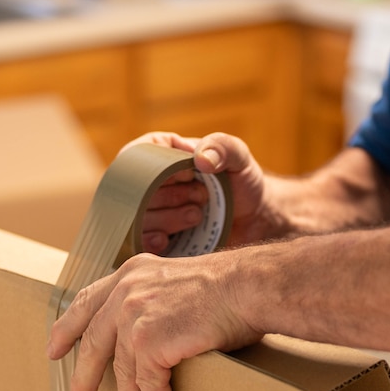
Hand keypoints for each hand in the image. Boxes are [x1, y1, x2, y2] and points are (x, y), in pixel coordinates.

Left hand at [47, 250, 261, 390]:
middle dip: (83, 380)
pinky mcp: (150, 342)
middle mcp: (125, 294)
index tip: (54, 349)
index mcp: (130, 274)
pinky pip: (149, 385)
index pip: (87, 301)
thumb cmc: (228, 286)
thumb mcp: (176, 280)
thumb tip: (154, 333)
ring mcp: (134, 318)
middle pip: (93, 344)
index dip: (67, 328)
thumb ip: (155, 299)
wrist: (249, 286)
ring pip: (123, 373)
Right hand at [123, 132, 267, 252]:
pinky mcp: (157, 237)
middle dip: (167, 196)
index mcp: (164, 155)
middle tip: (202, 197)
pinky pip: (138, 242)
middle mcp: (152, 183)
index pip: (137, 154)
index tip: (188, 175)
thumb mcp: (239, 157)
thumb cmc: (243, 182)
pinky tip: (166, 240)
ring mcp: (152, 212)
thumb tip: (200, 159)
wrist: (253, 219)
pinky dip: (148, 241)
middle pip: (136, 190)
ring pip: (137, 217)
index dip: (157, 167)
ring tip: (197, 216)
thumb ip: (223, 147)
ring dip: (165, 219)